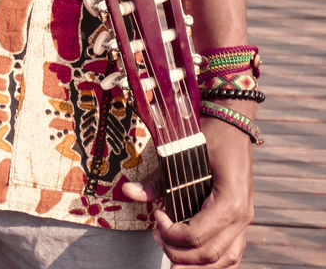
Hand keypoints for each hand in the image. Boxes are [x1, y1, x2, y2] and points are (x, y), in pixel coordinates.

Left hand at [120, 117, 253, 266]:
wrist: (233, 121)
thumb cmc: (209, 135)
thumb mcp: (182, 153)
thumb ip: (158, 179)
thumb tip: (128, 191)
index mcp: (229, 202)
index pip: (196, 236)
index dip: (171, 234)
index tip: (157, 218)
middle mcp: (242, 216)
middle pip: (209, 254)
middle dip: (179, 253)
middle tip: (157, 239)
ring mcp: (245, 220)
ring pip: (226, 260)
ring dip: (197, 265)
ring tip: (173, 259)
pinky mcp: (242, 220)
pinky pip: (234, 252)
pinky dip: (216, 264)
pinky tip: (197, 263)